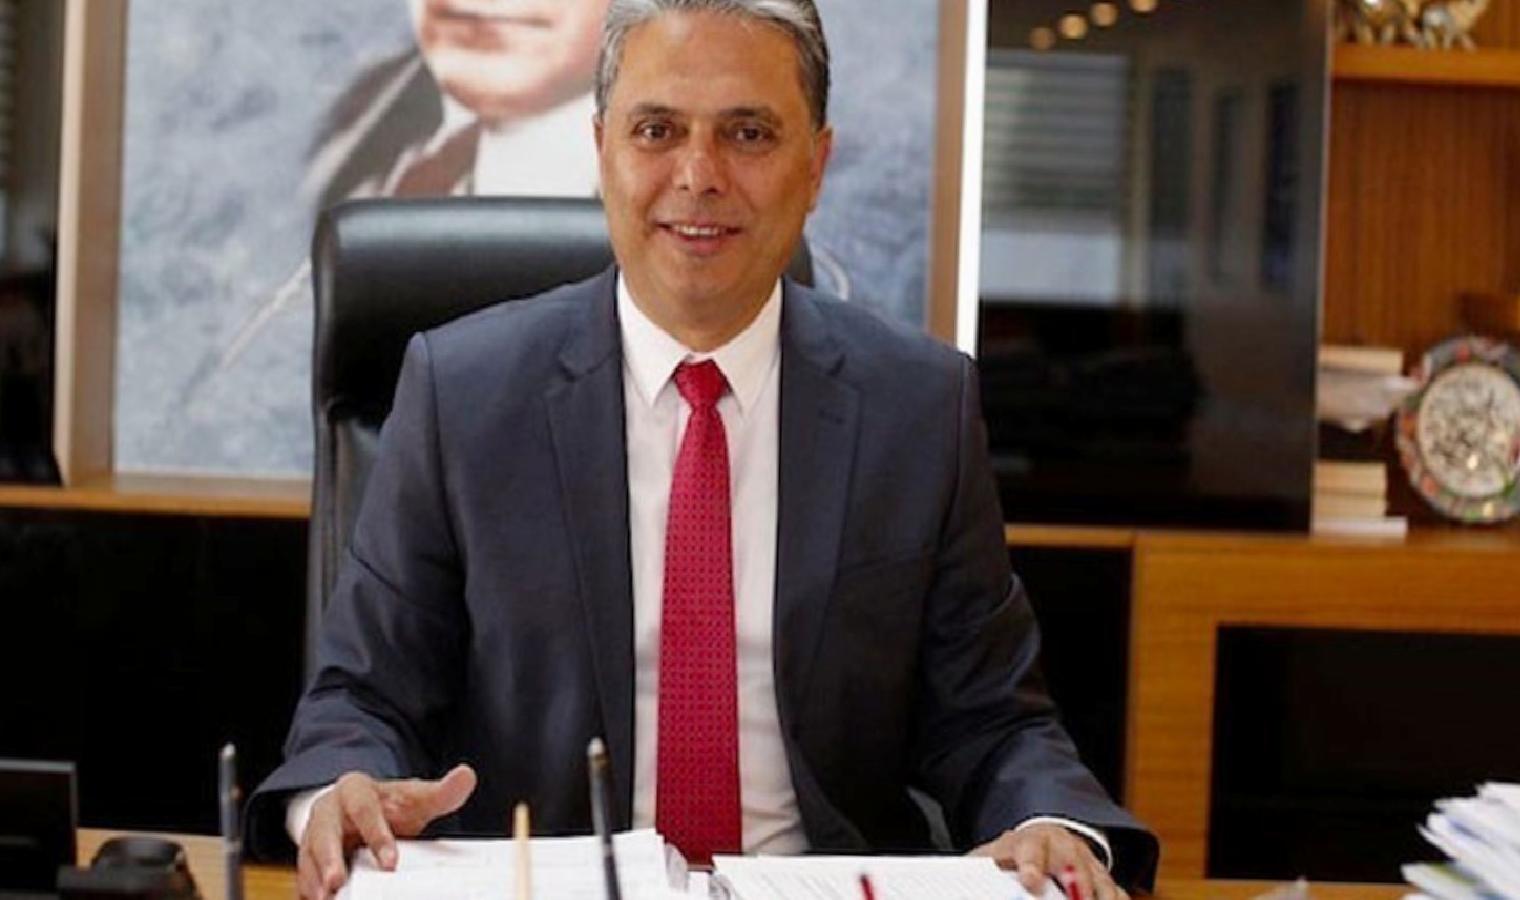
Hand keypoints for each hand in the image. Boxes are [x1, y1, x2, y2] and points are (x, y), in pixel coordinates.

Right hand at [297, 764, 476, 899]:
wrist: (360, 812)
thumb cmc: (390, 806)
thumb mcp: (415, 797)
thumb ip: (442, 792)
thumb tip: (466, 776)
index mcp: (355, 789)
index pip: (363, 809)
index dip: (376, 834)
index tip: (391, 863)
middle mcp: (328, 811)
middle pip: (323, 833)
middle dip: (329, 859)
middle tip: (336, 883)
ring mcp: (312, 835)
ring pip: (307, 856)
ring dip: (314, 880)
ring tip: (324, 899)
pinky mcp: (306, 858)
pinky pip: (304, 874)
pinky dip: (309, 890)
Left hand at [970, 822, 1127, 899]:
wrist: (1044, 839)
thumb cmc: (1011, 856)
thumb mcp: (991, 858)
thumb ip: (979, 871)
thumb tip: (957, 885)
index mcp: (1028, 842)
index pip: (1028, 851)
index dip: (1031, 866)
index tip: (1031, 881)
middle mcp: (1062, 848)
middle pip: (1072, 863)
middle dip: (1076, 883)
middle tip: (1075, 898)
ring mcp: (1087, 862)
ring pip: (1100, 880)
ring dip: (1099, 896)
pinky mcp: (1105, 879)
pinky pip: (1116, 893)